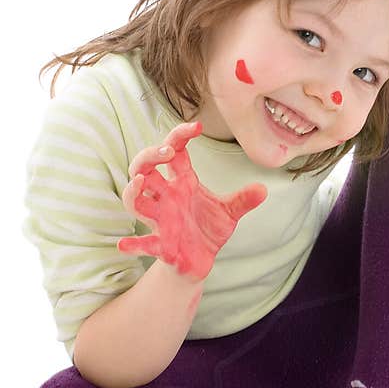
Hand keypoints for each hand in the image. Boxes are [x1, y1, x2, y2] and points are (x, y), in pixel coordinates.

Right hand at [117, 121, 266, 281]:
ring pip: (136, 202)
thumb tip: (264, 189)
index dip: (179, 136)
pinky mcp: (161, 245)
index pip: (174, 152)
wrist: (200, 260)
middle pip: (144, 169)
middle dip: (149, 157)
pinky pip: (143, 243)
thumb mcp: (230, 212)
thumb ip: (243, 200)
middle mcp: (166, 198)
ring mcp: (161, 220)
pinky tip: (124, 244)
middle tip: (166, 151)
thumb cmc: (208, 229)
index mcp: (182, 183)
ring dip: (133, 192)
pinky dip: (133, 244)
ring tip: (140, 182)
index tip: (196, 127)